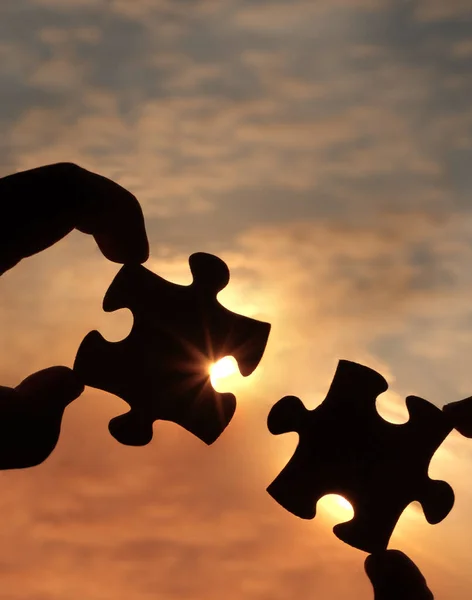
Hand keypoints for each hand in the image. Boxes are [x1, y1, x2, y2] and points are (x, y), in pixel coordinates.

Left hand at [0, 163, 148, 468]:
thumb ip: (23, 434)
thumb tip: (68, 381)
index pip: (65, 190)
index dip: (118, 212)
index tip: (133, 261)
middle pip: (58, 184)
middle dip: (110, 213)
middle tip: (130, 258)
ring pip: (37, 194)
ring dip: (83, 217)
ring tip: (111, 256)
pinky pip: (15, 210)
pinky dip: (51, 224)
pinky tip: (46, 259)